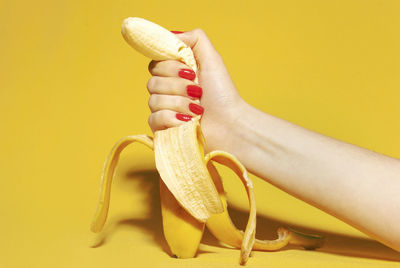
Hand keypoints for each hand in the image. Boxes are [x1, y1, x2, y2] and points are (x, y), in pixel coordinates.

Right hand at [147, 29, 243, 150]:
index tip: (190, 72)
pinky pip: (153, 118)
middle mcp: (167, 91)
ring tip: (197, 109)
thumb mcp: (212, 59)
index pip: (155, 64)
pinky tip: (188, 121)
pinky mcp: (163, 129)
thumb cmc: (223, 95)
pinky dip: (172, 118)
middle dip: (178, 87)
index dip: (170, 68)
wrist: (230, 124)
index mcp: (175, 74)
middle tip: (198, 92)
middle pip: (152, 82)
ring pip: (154, 100)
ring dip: (180, 103)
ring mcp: (164, 111)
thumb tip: (172, 34)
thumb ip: (194, 39)